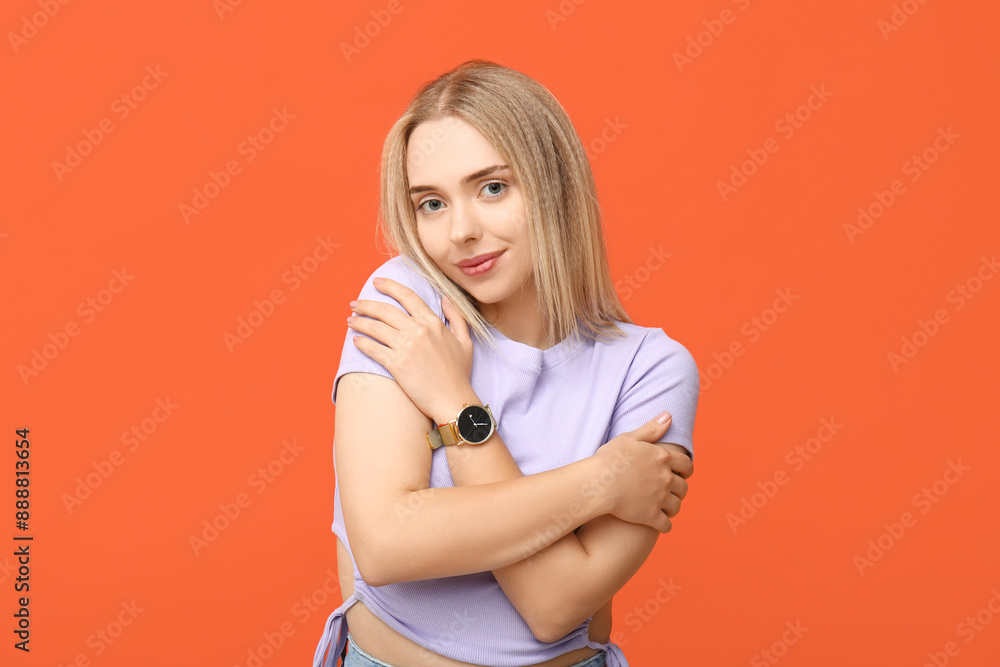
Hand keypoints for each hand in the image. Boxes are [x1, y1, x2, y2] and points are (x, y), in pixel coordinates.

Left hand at [348, 277, 474, 422]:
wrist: (453, 400)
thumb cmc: (459, 374)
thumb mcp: (465, 341)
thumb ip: (456, 316)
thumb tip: (445, 298)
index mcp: (433, 322)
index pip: (407, 296)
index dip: (389, 286)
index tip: (377, 282)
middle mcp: (418, 331)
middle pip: (385, 310)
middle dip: (366, 304)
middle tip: (355, 304)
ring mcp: (406, 347)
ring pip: (375, 327)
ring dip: (359, 322)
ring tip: (350, 320)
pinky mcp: (396, 365)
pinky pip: (373, 349)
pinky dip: (362, 343)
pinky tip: (355, 340)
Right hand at [592, 413, 691, 532]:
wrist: (598, 483)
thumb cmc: (610, 458)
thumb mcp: (629, 438)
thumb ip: (651, 429)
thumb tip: (669, 415)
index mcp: (663, 458)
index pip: (686, 464)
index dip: (686, 469)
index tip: (683, 473)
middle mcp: (665, 478)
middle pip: (683, 487)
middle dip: (680, 490)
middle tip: (673, 492)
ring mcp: (659, 498)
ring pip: (677, 506)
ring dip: (674, 507)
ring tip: (667, 508)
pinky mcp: (650, 516)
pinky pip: (665, 525)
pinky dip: (665, 526)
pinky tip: (661, 525)